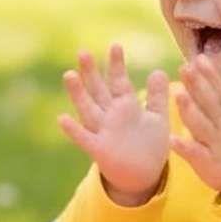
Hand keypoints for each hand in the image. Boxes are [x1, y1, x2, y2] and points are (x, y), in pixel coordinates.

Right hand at [59, 44, 169, 203]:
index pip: (119, 81)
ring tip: (69, 75)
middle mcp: (111, 115)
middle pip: (99, 90)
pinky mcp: (99, 150)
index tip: (115, 45)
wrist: (143, 176)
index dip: (117, 65)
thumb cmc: (149, 146)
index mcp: (126, 106)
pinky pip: (84, 138)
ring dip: (78, 94)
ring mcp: (103, 131)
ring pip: (88, 109)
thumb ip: (158, 96)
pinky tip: (62, 118)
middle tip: (83, 52)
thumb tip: (158, 71)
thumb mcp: (158, 118)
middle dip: (92, 72)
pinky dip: (74, 129)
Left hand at [171, 55, 220, 195]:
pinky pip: (195, 153)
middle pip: (210, 102)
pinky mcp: (208, 161)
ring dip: (190, 110)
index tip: (198, 58)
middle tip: (185, 69)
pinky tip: (171, 139)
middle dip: (198, 85)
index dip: (209, 73)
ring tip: (178, 95)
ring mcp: (216, 142)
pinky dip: (184, 147)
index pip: (219, 88)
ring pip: (202, 125)